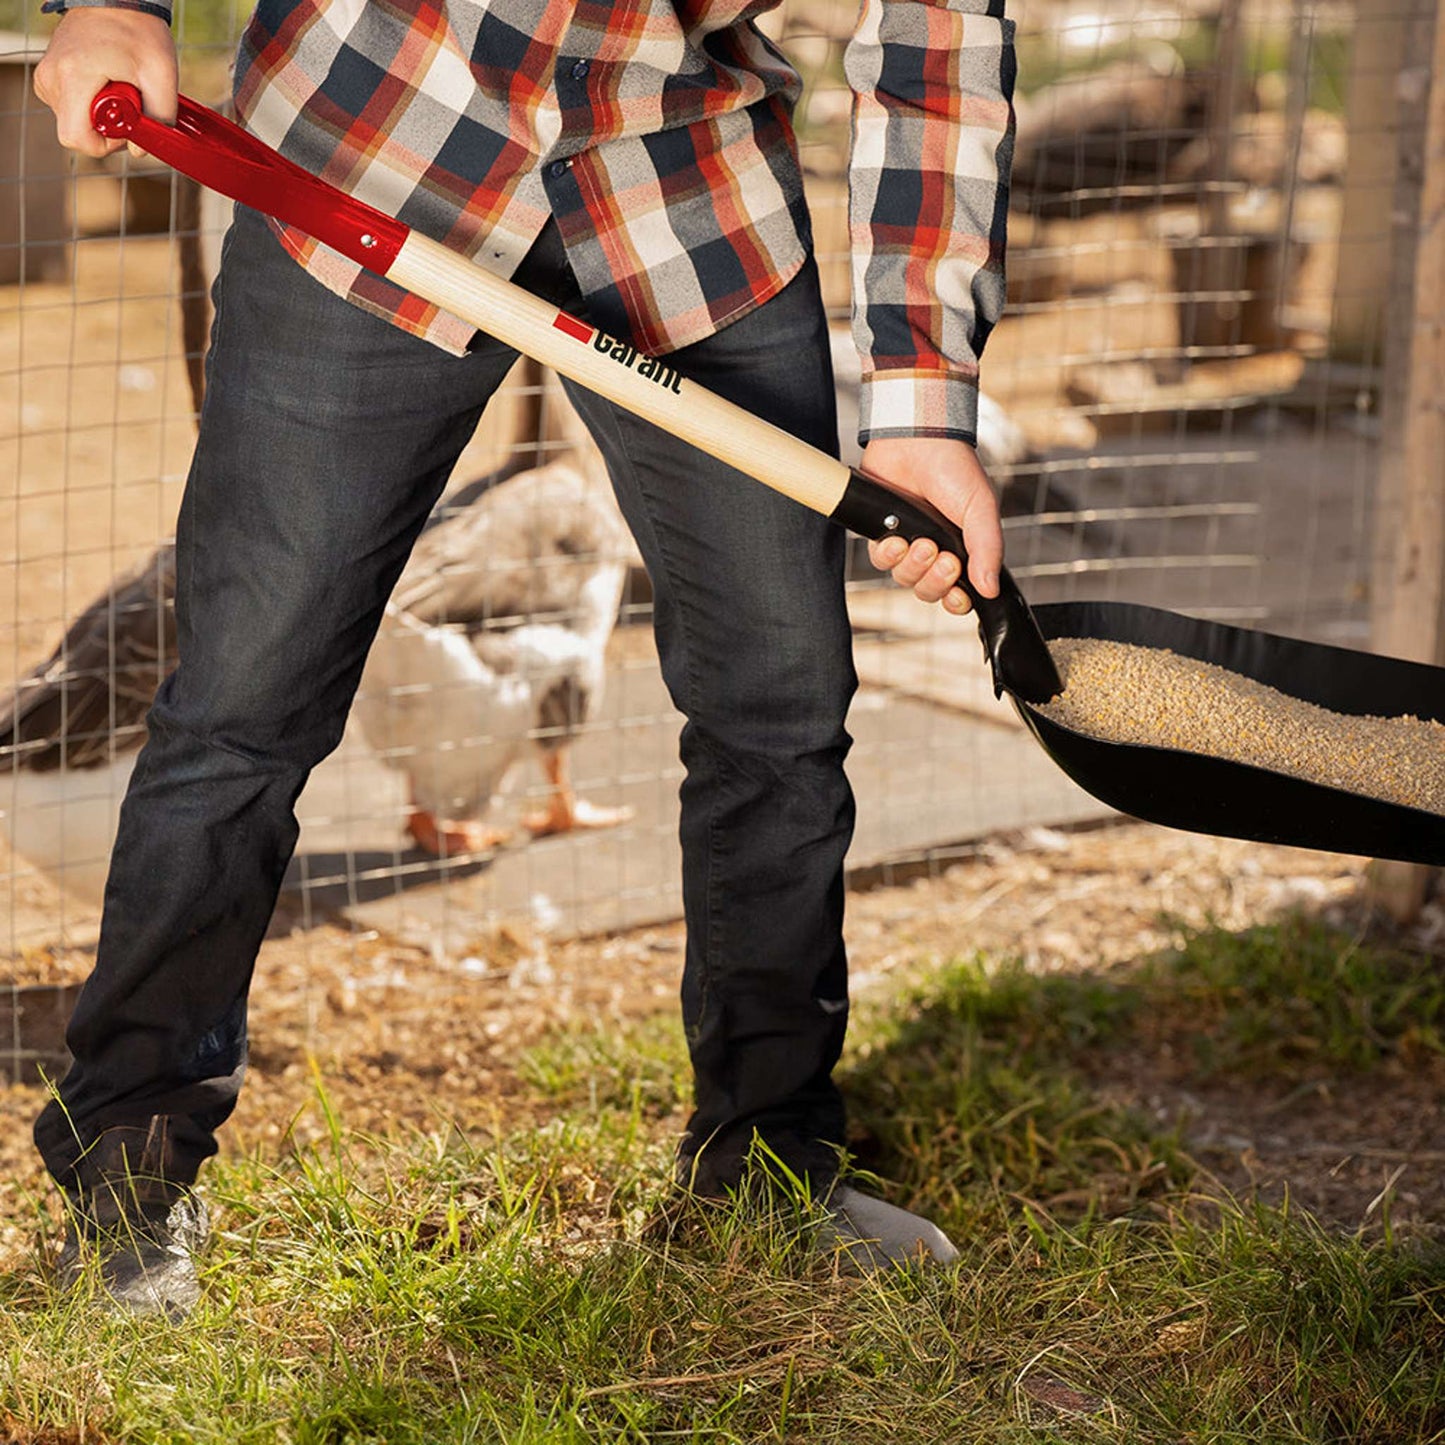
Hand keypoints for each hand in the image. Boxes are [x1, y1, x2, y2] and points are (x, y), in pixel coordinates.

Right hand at [34, 8, 176, 157]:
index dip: (105, 145)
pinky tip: (105, 85)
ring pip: (72, 119)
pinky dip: (89, 104)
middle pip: (76, 131)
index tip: (125, 128)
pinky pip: (68, 106)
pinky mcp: (48, 74)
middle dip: (106, 128)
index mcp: (74, 77)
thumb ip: (160, 117)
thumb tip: (142, 151)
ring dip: (99, 115)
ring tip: (117, 87)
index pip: (76, 137)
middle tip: (129, 102)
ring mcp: (46, 75)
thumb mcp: (162, 76)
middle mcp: (52, 77)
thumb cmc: (138, 32)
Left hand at [862, 436, 1003, 615]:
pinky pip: (880, 561)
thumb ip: (987, 550)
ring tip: (922, 543)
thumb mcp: (980, 510)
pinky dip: (889, 554)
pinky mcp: (881, 533)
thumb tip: (991, 590)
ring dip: (913, 566)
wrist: (917, 440)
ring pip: (904, 579)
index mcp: (963, 548)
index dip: (956, 601)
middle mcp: (935, 550)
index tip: (958, 596)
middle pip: (929, 591)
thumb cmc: (954, 469)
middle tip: (944, 559)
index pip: (958, 591)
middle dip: (936, 581)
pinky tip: (897, 538)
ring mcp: (908, 543)